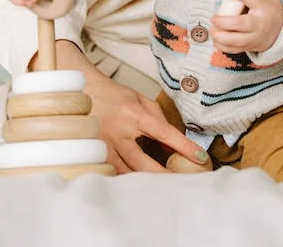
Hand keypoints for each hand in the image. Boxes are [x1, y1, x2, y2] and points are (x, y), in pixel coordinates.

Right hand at [44, 41, 208, 174]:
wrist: (81, 93)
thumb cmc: (113, 96)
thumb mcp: (139, 99)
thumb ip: (158, 118)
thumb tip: (172, 144)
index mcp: (134, 113)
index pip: (164, 132)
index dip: (184, 146)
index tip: (201, 157)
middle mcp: (119, 131)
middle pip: (143, 161)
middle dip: (163, 175)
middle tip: (182, 184)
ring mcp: (105, 144)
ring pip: (127, 172)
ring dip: (145, 181)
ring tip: (163, 189)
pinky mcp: (94, 153)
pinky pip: (112, 173)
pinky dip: (126, 179)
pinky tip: (137, 185)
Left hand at [210, 0, 282, 53]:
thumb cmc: (271, 10)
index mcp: (264, 8)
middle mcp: (259, 24)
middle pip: (241, 24)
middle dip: (224, 23)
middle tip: (213, 18)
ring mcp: (255, 38)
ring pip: (237, 41)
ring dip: (221, 37)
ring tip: (212, 30)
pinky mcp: (251, 47)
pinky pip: (235, 50)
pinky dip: (223, 47)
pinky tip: (215, 40)